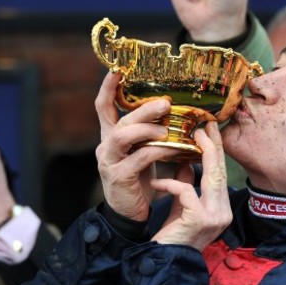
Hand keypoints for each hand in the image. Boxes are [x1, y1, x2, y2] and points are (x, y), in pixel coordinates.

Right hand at [94, 72, 179, 221]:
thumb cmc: (140, 182)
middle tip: (165, 103)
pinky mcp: (118, 177)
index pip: (104, 107)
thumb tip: (182, 120)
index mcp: (111, 137)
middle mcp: (106, 146)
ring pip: (123, 135)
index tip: (118, 69)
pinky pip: (137, 158)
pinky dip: (155, 151)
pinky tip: (170, 149)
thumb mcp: (147, 156)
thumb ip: (156, 138)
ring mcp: (109, 161)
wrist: (129, 215)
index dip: (108, 87)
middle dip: (142, 109)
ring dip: (147, 128)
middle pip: (120, 119)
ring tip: (167, 129)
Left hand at [150, 121, 231, 250]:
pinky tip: (156, 182)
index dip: (217, 151)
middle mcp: (223, 212)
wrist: (164, 263)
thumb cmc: (172, 236)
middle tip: (204, 126)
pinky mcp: (200, 219)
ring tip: (189, 139)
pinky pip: (185, 190)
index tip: (209, 131)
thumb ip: (186, 186)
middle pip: (220, 172)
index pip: (220, 174)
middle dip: (213, 146)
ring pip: (211, 177)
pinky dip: (170, 183)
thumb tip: (186, 162)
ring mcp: (215, 217)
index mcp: (220, 208)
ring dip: (199, 155)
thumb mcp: (181, 207)